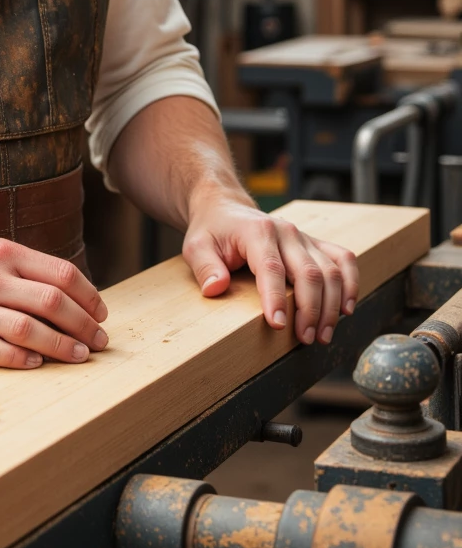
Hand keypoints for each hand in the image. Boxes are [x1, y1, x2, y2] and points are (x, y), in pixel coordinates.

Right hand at [0, 237, 109, 368]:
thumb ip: (19, 266)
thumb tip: (63, 290)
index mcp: (2, 252)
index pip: (61, 274)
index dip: (89, 296)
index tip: (100, 313)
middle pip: (53, 303)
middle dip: (84, 326)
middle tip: (100, 342)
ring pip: (30, 330)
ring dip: (62, 347)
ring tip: (79, 356)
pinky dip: (22, 360)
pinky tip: (37, 365)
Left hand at [181, 194, 358, 344]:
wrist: (226, 208)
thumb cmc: (212, 230)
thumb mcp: (196, 246)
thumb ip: (205, 267)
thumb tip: (216, 288)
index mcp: (257, 232)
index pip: (271, 268)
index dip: (276, 298)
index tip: (279, 326)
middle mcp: (286, 232)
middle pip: (309, 272)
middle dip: (311, 310)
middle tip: (306, 339)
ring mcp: (304, 237)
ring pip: (330, 270)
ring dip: (331, 305)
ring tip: (324, 335)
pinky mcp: (315, 244)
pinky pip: (343, 259)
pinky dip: (350, 283)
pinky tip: (347, 308)